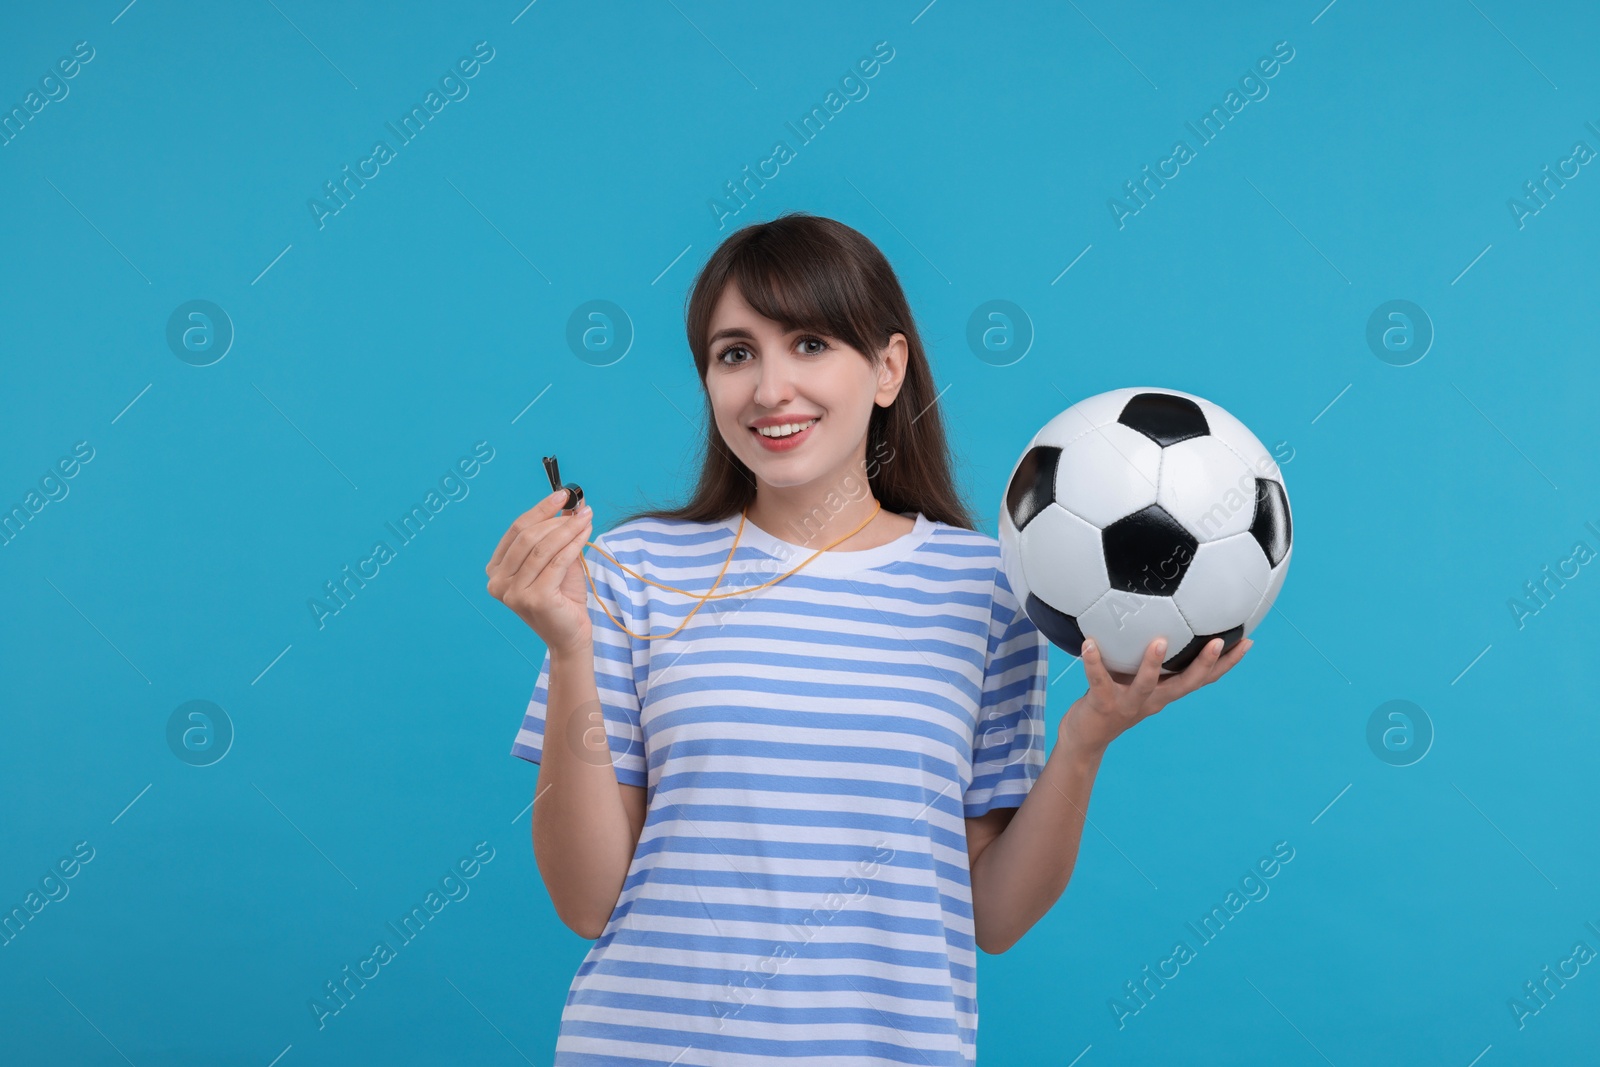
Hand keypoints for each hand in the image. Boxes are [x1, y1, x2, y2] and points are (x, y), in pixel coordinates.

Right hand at [485, 489, 593, 654]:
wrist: (570, 634)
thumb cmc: (562, 598)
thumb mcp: (558, 560)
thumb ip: (559, 533)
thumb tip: (573, 502)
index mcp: (496, 570)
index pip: (516, 530)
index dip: (540, 510)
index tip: (561, 495)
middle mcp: (497, 582)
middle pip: (527, 537)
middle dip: (556, 518)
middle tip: (579, 507)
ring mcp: (512, 592)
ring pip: (543, 548)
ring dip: (568, 528)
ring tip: (586, 517)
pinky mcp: (533, 599)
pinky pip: (557, 562)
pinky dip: (573, 543)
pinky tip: (586, 533)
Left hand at [1062, 635, 1252, 754]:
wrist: (1086, 737)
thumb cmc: (1112, 698)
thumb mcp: (1135, 678)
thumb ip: (1147, 655)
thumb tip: (1156, 618)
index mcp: (1165, 692)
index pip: (1202, 678)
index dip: (1226, 663)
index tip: (1247, 642)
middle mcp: (1153, 700)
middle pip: (1186, 683)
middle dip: (1205, 663)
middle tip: (1219, 641)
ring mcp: (1129, 704)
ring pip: (1146, 684)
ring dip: (1153, 664)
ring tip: (1159, 642)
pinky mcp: (1102, 705)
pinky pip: (1098, 680)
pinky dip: (1093, 662)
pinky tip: (1089, 643)